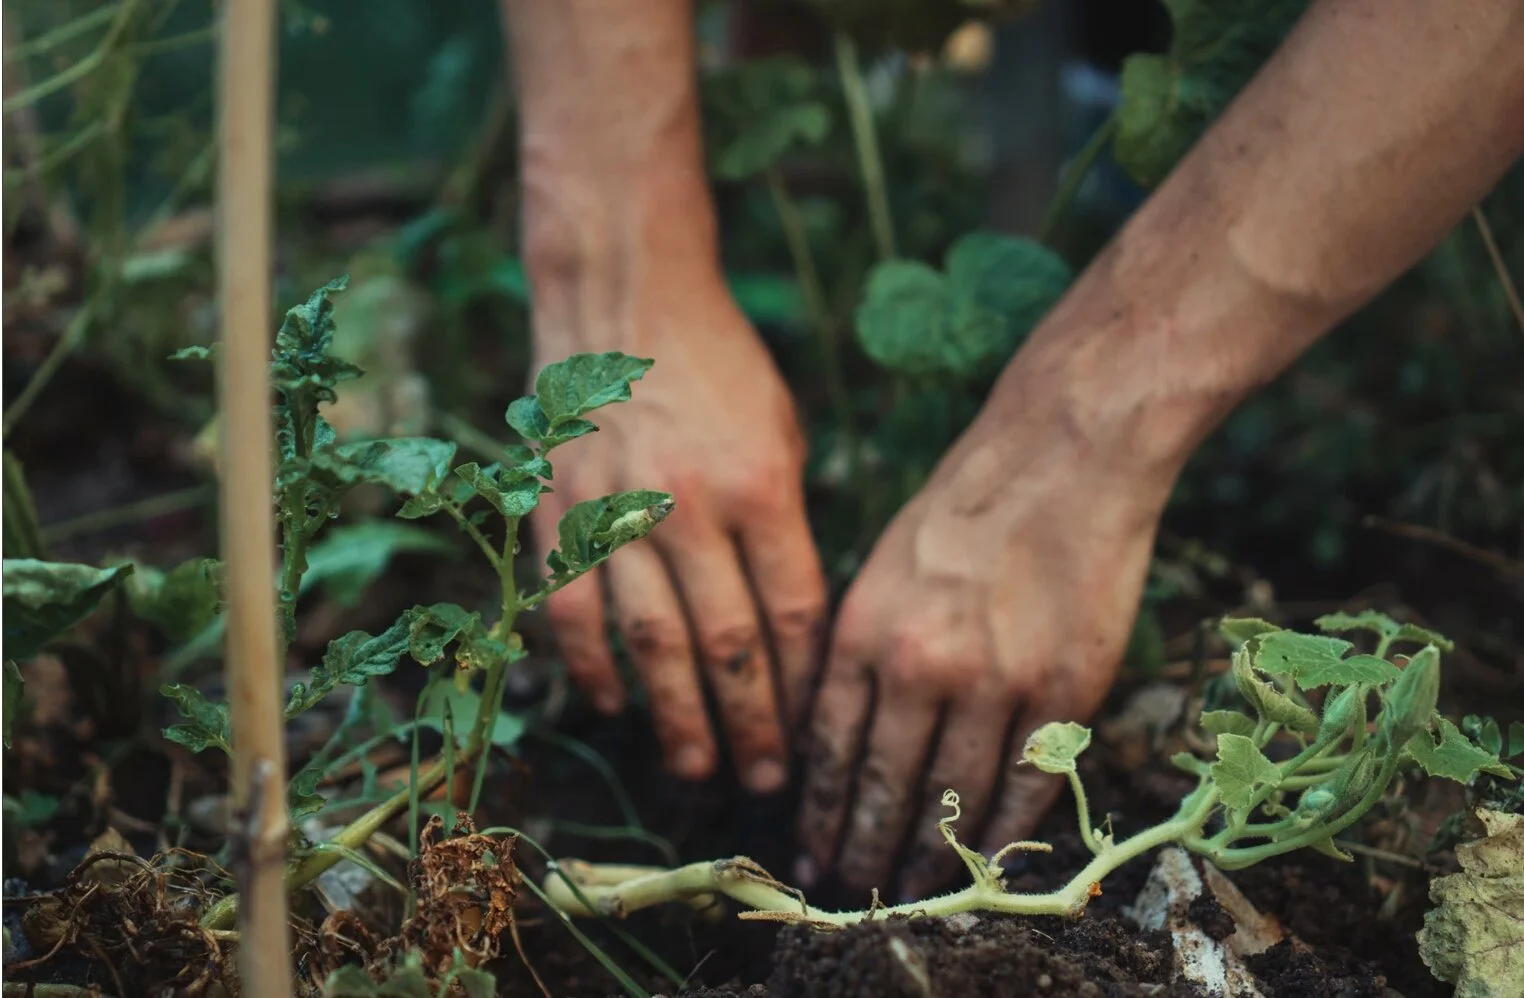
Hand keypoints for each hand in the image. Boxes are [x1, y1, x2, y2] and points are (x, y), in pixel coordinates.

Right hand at [528, 284, 827, 793]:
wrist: (623, 299)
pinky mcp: (560, 511)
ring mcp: (617, 511)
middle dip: (752, 724)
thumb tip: (791, 623)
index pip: (792, 613)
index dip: (804, 684)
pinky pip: (574, 609)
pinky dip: (593, 666)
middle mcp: (690, 507)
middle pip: (728, 644)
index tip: (814, 732)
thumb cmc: (720, 367)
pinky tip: (614, 705)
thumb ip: (787, 524)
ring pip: (650, 643)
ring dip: (675, 717)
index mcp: (762, 486)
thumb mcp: (782, 432)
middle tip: (765, 783)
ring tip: (698, 768)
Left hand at [795, 364, 1173, 898]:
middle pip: (883, 788)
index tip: (811, 853)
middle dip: (864, 850)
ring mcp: (995, 682)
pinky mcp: (1063, 691)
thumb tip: (835, 736)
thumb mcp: (880, 567)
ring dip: (930, 856)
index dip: (820, 813)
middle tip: (853, 891)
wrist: (1062, 455)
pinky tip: (986, 863)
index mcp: (863, 630)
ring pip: (953, 800)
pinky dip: (1004, 835)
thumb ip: (857, 651)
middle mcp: (920, 665)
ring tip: (912, 889)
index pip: (829, 750)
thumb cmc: (964, 505)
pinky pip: (1026, 787)